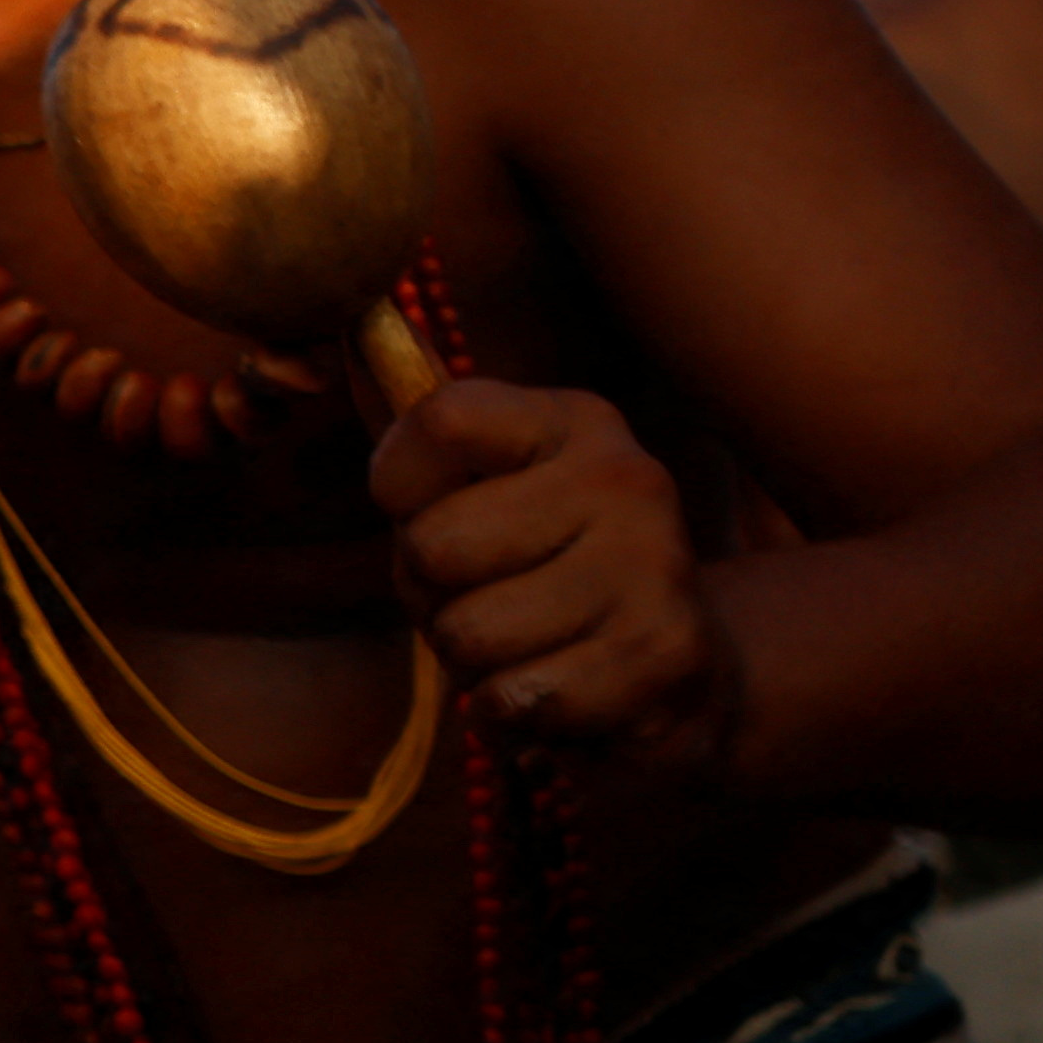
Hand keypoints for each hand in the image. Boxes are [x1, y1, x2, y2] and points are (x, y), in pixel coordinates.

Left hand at [367, 374, 740, 771]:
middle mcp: (626, 477)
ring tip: (530, 649)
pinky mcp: (664, 657)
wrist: (686, 670)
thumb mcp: (491, 491)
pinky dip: (514, 715)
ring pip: (466, 634)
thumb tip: (356, 327)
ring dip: (473, 664)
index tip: (426, 512)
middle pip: (432, 546)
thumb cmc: (549, 574)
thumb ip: (425, 432)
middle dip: (431, 597)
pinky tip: (561, 693)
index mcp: (574, 422)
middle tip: (491, 601)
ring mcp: (654, 566)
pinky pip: (514, 699)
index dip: (399, 486)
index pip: (439, 420)